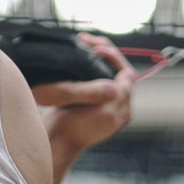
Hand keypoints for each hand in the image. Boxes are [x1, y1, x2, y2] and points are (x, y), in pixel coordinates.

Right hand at [30, 34, 134, 180]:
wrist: (53, 143)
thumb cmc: (76, 129)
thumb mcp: (103, 112)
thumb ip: (120, 94)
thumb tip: (129, 75)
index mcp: (122, 107)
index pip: (126, 74)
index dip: (114, 58)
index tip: (97, 49)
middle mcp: (113, 104)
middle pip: (113, 70)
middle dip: (103, 52)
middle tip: (86, 39)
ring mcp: (97, 102)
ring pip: (100, 71)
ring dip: (92, 55)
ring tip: (80, 42)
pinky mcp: (82, 100)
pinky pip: (87, 75)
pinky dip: (82, 63)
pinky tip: (73, 55)